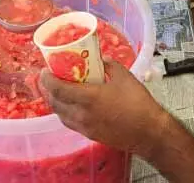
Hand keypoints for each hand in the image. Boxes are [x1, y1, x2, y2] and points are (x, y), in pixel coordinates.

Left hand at [40, 60, 169, 153]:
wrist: (149, 132)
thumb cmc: (138, 104)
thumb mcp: (124, 76)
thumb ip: (109, 65)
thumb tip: (100, 59)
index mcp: (88, 98)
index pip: (57, 89)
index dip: (47, 79)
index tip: (44, 70)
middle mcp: (81, 114)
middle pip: (54, 102)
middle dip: (47, 90)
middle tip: (49, 78)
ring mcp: (84, 127)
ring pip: (60, 114)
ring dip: (55, 102)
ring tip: (58, 90)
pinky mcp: (89, 135)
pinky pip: (69, 122)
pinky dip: (64, 112)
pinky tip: (70, 104)